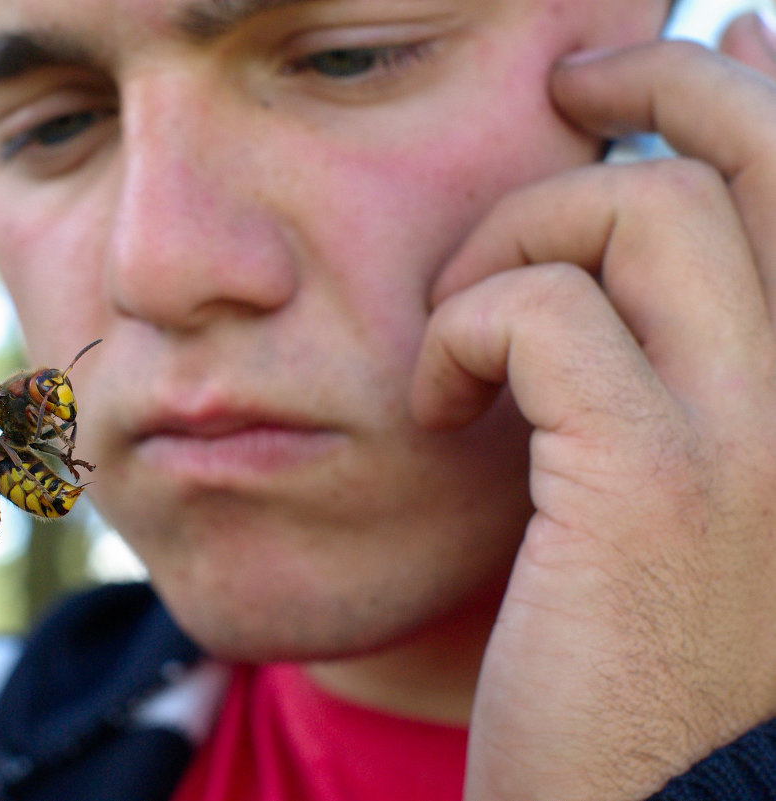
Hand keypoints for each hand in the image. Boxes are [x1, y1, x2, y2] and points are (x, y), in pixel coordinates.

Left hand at [411, 16, 775, 800]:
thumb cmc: (656, 644)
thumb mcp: (701, 476)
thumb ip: (693, 347)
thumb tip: (661, 207)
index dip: (764, 85)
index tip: (701, 45)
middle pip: (753, 150)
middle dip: (653, 86)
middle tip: (568, 89)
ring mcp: (763, 433)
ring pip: (634, 213)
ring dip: (516, 241)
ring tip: (465, 331)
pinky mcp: (650, 482)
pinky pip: (539, 314)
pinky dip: (463, 332)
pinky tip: (441, 404)